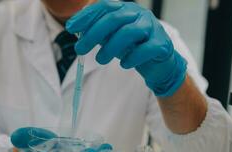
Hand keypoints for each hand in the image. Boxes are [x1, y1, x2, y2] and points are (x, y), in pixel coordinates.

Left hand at [66, 0, 186, 96]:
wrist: (159, 63)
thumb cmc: (133, 47)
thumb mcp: (112, 38)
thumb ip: (97, 32)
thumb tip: (75, 28)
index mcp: (126, 9)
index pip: (105, 6)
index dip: (87, 16)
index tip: (70, 27)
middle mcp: (140, 14)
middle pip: (115, 18)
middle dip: (93, 34)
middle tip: (79, 50)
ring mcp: (153, 28)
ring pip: (130, 32)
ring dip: (111, 47)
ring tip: (100, 60)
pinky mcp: (161, 44)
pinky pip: (146, 49)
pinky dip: (132, 58)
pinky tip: (124, 65)